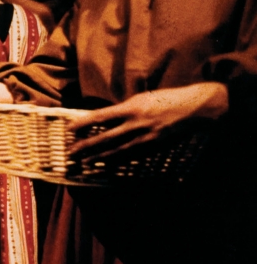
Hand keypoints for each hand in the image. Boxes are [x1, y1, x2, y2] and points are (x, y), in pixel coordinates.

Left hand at [68, 82, 228, 158]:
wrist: (194, 108)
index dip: (83, 124)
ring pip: (117, 150)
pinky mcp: (154, 147)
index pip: (100, 116)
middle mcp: (136, 123)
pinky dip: (118, 161)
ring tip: (84, 162)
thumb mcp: (141, 98)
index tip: (69, 129)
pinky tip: (107, 166)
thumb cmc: (166, 99)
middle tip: (70, 152)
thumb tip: (104, 118)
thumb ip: (123, 109)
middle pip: (105, 137)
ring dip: (99, 157)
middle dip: (86, 146)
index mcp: (131, 107)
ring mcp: (146, 137)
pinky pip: (132, 156)